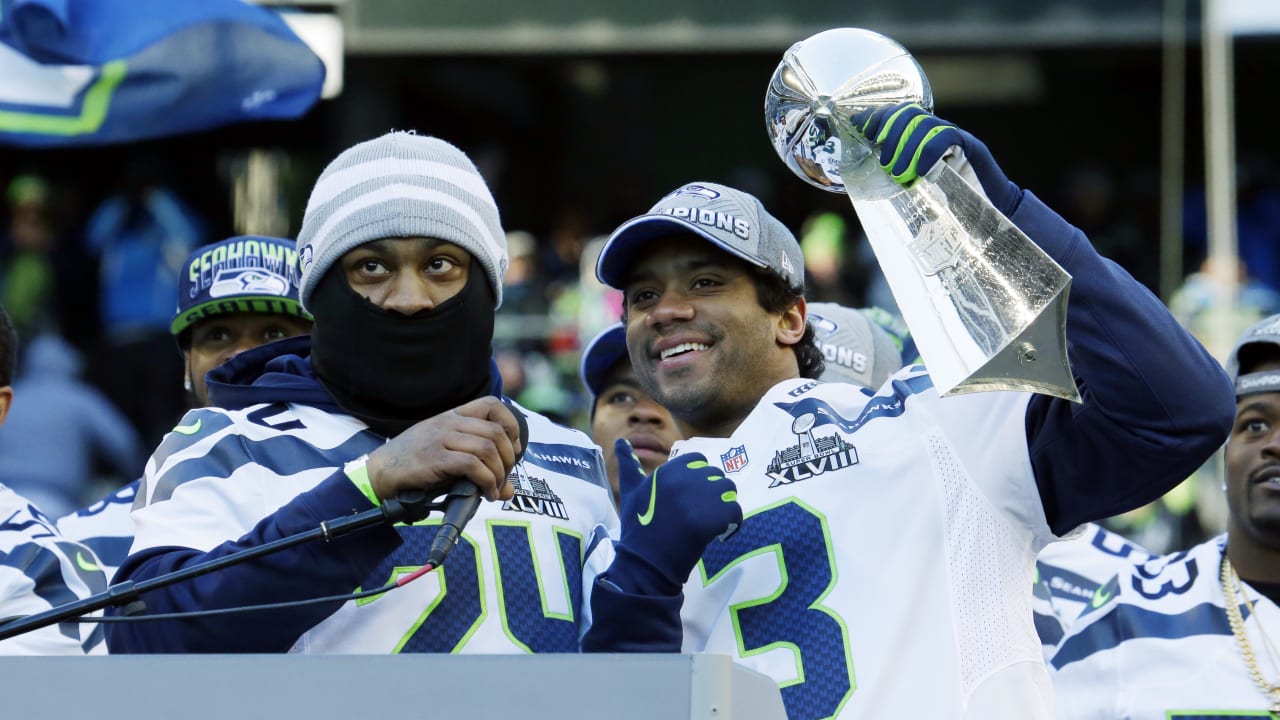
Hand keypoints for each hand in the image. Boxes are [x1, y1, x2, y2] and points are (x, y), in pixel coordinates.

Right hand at [365, 396, 520, 502]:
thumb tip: (508, 490)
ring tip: (497, 488)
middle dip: (509, 457)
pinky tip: (487, 493)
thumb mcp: (446, 456)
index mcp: (451, 416)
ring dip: (500, 472)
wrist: (379, 473)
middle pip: (496, 431)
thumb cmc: (414, 465)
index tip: (513, 449)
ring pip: (488, 447)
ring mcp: (440, 438)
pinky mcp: (435, 458)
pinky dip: (487, 481)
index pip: (492, 404)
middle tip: (506, 477)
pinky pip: (473, 465)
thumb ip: (477, 466)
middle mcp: (448, 423)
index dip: (511, 425)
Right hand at [614, 438, 741, 588]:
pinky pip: (735, 512)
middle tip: (699, 514)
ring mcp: (701, 497)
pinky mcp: (714, 518)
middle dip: (712, 494)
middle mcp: (686, 478)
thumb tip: (620, 440)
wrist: (646, 562)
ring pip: (729, 491)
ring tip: (710, 523)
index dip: (698, 478)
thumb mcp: (630, 491)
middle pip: (716, 476)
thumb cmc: (638, 527)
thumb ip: (628, 463)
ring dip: (723, 507)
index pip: (699, 460)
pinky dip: (731, 524)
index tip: (691, 497)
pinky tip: (718, 534)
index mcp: (669, 470)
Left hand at [856, 102, 1021, 215]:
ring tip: (896, 173)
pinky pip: (946, 137)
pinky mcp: (971, 146)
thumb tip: (862, 177)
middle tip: (883, 162)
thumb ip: (895, 176)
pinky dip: (928, 153)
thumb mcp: (916, 187)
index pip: (897, 113)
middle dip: (890, 133)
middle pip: (909, 114)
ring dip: (905, 148)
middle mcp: (937, 130)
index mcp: (921, 137)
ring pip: (925, 125)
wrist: (990, 210)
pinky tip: (920, 172)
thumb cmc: (949, 200)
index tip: (862, 132)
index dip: (877, 118)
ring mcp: (954, 135)